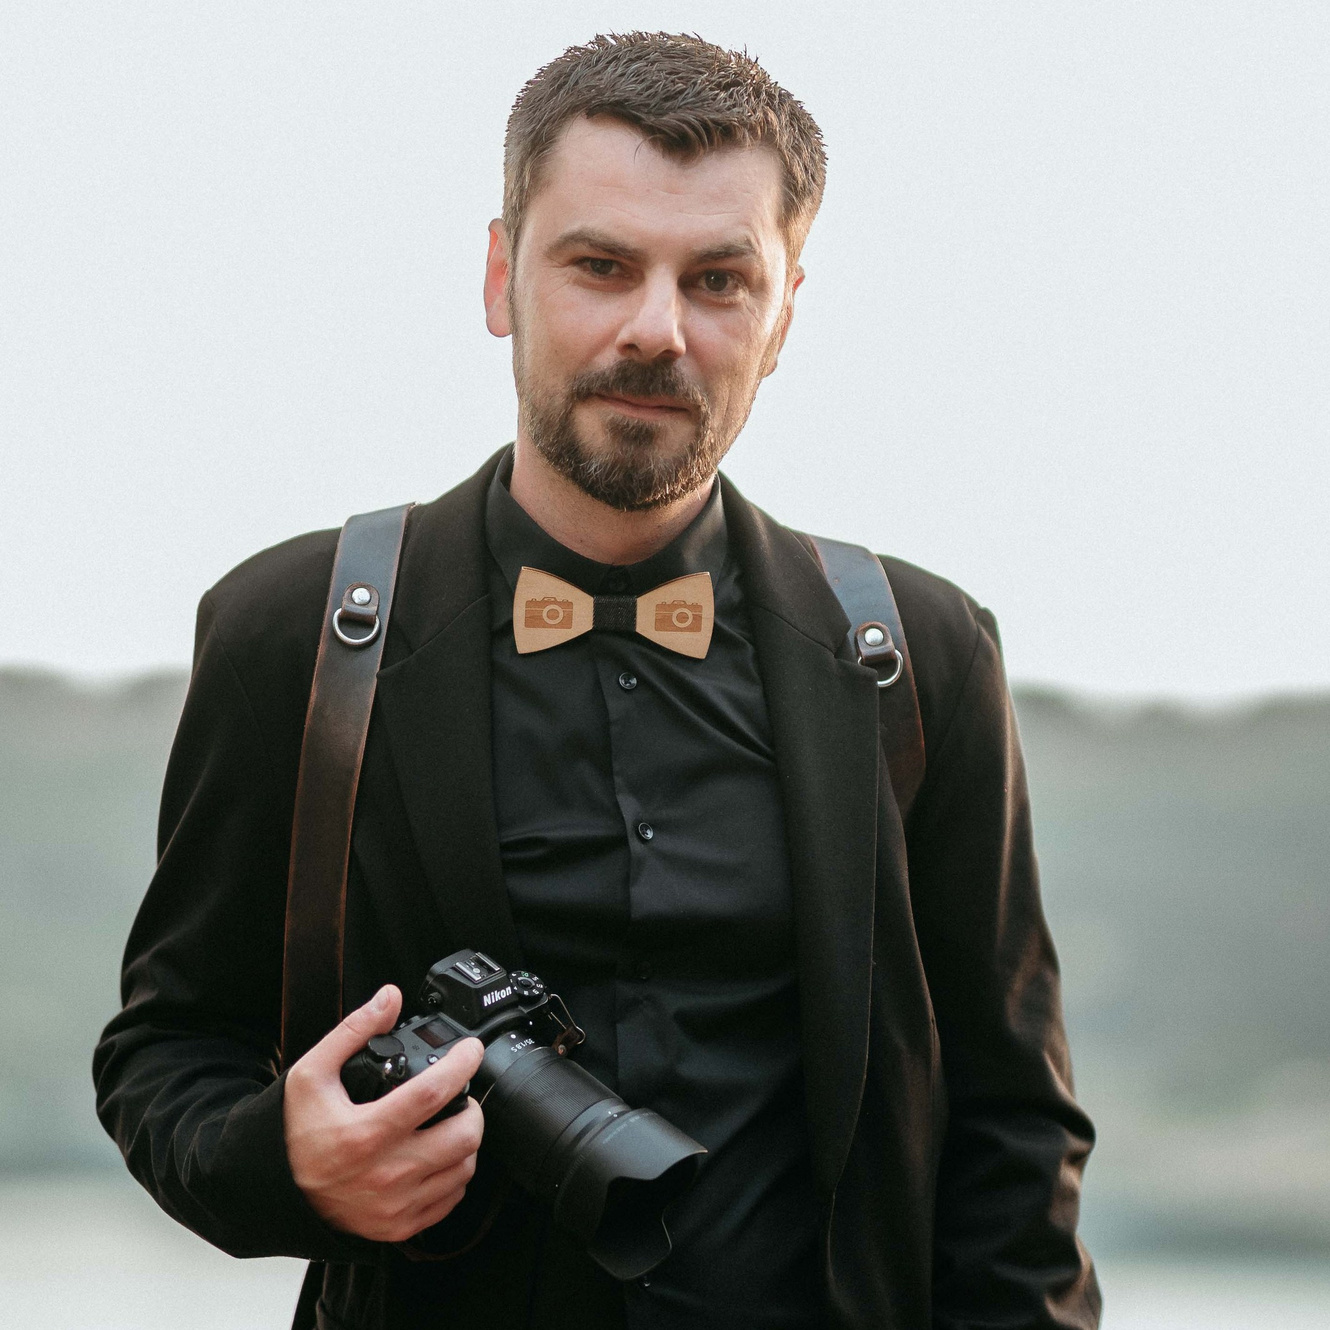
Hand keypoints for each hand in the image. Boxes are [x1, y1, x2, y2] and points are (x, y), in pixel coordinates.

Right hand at [283, 984, 485, 1242]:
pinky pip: (451, 1199)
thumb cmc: (292, 1132)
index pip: (434, 1093)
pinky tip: (437, 1156)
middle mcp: (385, 1174)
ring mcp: (395, 1205)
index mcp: (365, 1133)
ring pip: (464, 1168)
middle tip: (460, 1094)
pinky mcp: (400, 1226)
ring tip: (448, 1123)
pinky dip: (454, 1174)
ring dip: (465, 1140)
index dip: (462, 1064)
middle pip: (463, 1136)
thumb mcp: (311, 1073)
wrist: (274, 1193)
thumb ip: (353, 1030)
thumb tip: (390, 997)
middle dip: (472, 1107)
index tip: (471, 1050)